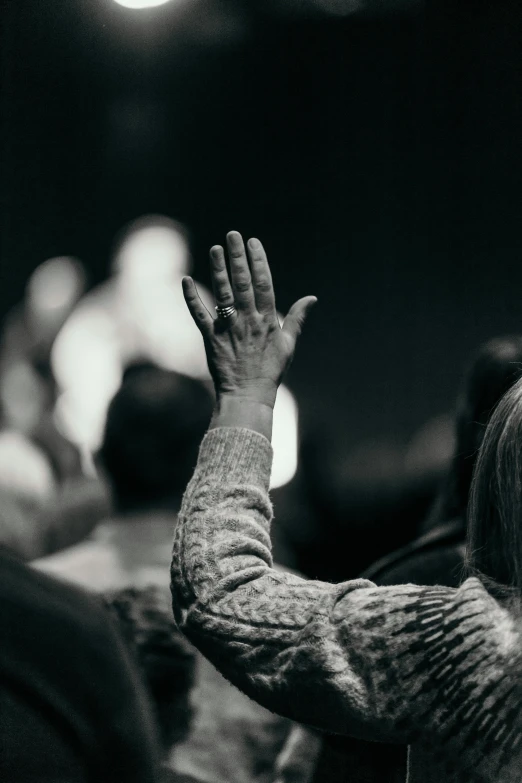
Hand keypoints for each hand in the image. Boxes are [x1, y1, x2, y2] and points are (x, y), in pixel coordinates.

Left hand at [182, 231, 316, 408]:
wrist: (248, 395)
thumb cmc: (270, 371)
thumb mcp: (289, 345)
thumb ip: (298, 319)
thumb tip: (312, 298)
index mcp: (268, 320)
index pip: (263, 284)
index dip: (259, 262)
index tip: (253, 243)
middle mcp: (248, 321)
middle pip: (243, 283)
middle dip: (238, 258)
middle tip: (232, 235)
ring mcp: (228, 328)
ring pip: (223, 294)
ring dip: (218, 270)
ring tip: (215, 249)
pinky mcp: (210, 338)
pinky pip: (199, 315)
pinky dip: (191, 298)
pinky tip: (185, 280)